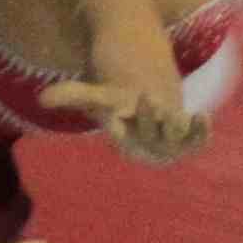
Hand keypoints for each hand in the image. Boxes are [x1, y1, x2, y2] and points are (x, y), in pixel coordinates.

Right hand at [40, 75, 210, 166]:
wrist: (153, 103)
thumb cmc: (121, 100)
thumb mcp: (98, 94)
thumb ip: (73, 95)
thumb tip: (41, 98)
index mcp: (124, 141)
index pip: (122, 139)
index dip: (120, 131)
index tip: (115, 121)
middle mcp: (146, 148)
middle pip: (148, 136)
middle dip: (148, 118)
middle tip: (147, 96)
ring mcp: (169, 145)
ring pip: (174, 141)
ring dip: (180, 131)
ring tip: (186, 114)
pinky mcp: (187, 139)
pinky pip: (195, 143)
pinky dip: (200, 133)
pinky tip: (202, 116)